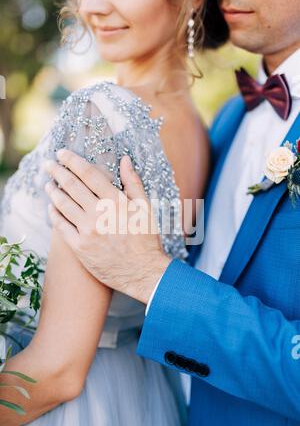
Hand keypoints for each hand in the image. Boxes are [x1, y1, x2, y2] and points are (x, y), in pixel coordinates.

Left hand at [45, 150, 170, 303]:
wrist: (143, 272)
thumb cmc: (147, 240)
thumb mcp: (146, 208)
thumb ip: (133, 182)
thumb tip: (125, 159)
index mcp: (116, 201)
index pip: (88, 174)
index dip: (73, 161)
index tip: (62, 153)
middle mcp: (99, 214)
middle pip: (72, 186)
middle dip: (57, 172)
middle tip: (49, 164)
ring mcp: (87, 231)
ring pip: (63, 205)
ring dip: (53, 192)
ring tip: (48, 184)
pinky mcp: (80, 248)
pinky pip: (61, 227)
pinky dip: (54, 215)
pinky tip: (52, 208)